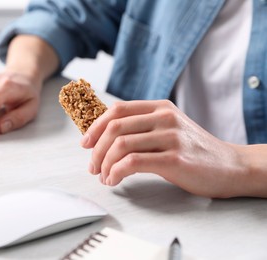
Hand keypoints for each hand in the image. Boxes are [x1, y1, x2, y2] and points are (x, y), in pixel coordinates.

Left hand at [80, 100, 250, 197]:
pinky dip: (116, 172)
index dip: (95, 126)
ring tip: (103, 176)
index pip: (117, 109)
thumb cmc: (194, 150)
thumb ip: (142, 127)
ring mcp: (170, 136)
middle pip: (114, 126)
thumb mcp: (169, 128)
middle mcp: (164, 117)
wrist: (230, 166)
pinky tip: (114, 180)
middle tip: (92, 166)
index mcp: (160, 107)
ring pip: (121, 144)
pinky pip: (133, 162)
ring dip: (104, 163)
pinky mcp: (174, 158)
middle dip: (96, 149)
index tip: (85, 143)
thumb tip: (105, 135)